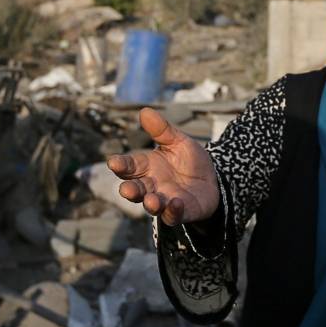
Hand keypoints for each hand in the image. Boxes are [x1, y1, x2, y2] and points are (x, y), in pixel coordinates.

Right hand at [105, 108, 220, 226]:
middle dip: (129, 190)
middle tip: (126, 189)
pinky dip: (172, 211)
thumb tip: (145, 111)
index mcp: (146, 166)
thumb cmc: (189, 160)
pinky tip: (176, 203)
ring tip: (151, 200)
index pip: (129, 165)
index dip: (121, 164)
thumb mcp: (178, 141)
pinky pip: (173, 215)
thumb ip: (162, 130)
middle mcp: (151, 185)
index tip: (113, 162)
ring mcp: (164, 200)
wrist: (212, 180)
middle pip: (135, 189)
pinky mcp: (179, 212)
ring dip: (149, 203)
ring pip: (150, 205)